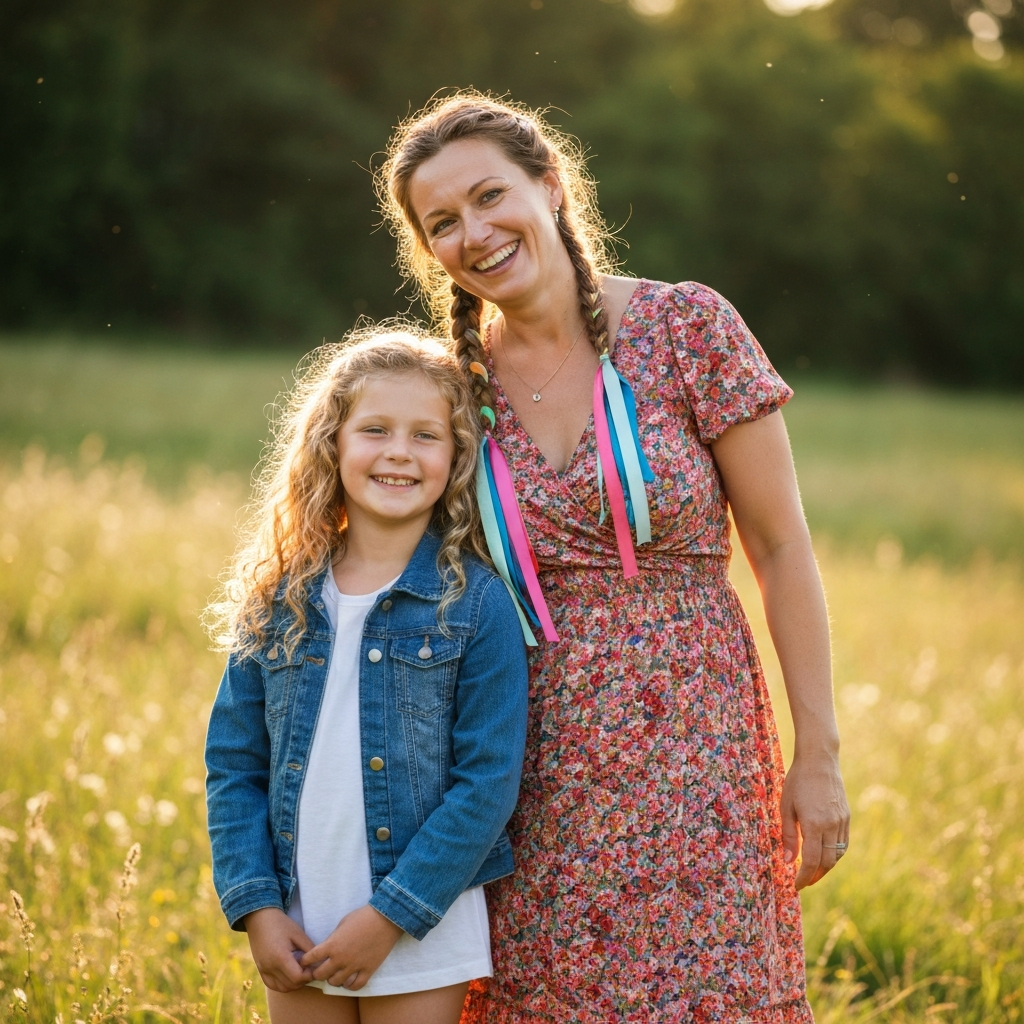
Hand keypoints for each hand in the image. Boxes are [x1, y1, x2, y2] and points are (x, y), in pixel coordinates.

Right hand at [243, 907, 315, 991]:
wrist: (260, 918)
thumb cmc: (281, 924)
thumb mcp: (298, 934)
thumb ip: (309, 949)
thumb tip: (319, 962)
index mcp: (280, 957)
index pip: (298, 977)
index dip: (309, 975)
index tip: (314, 966)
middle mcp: (270, 967)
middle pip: (291, 985)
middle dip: (303, 980)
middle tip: (310, 969)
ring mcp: (263, 970)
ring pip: (282, 988)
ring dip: (294, 984)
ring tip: (301, 971)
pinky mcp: (260, 970)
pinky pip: (273, 985)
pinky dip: (283, 984)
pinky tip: (290, 975)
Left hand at [300, 904, 403, 990]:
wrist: (386, 919)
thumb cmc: (363, 917)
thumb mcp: (342, 923)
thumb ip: (333, 939)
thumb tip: (327, 949)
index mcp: (332, 944)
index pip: (311, 958)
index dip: (306, 960)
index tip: (306, 960)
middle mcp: (341, 958)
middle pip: (320, 975)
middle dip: (317, 972)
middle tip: (321, 968)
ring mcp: (354, 966)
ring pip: (336, 983)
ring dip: (333, 979)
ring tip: (336, 973)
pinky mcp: (368, 971)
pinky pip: (354, 986)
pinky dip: (350, 985)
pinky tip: (349, 979)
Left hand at [781, 750, 850, 889]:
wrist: (819, 760)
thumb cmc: (797, 781)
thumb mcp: (786, 807)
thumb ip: (787, 835)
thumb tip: (787, 861)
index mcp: (814, 824)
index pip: (811, 861)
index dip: (804, 877)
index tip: (796, 886)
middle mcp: (832, 826)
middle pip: (827, 862)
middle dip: (815, 876)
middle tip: (803, 881)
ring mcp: (842, 821)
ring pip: (838, 854)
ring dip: (826, 866)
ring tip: (813, 871)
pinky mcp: (847, 817)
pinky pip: (844, 843)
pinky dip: (835, 853)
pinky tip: (824, 854)